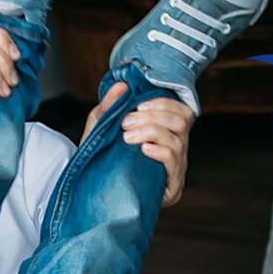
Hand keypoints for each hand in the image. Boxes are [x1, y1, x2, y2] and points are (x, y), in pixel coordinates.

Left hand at [80, 83, 194, 205]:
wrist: (90, 187)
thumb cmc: (101, 157)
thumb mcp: (101, 128)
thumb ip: (110, 106)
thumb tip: (121, 86)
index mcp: (167, 132)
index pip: (182, 111)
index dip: (163, 104)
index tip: (138, 105)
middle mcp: (177, 149)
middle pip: (182, 122)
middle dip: (153, 118)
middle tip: (126, 123)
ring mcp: (177, 168)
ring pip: (178, 141)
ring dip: (152, 133)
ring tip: (127, 137)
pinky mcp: (171, 188)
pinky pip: (174, 163)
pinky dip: (160, 152)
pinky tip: (144, 149)